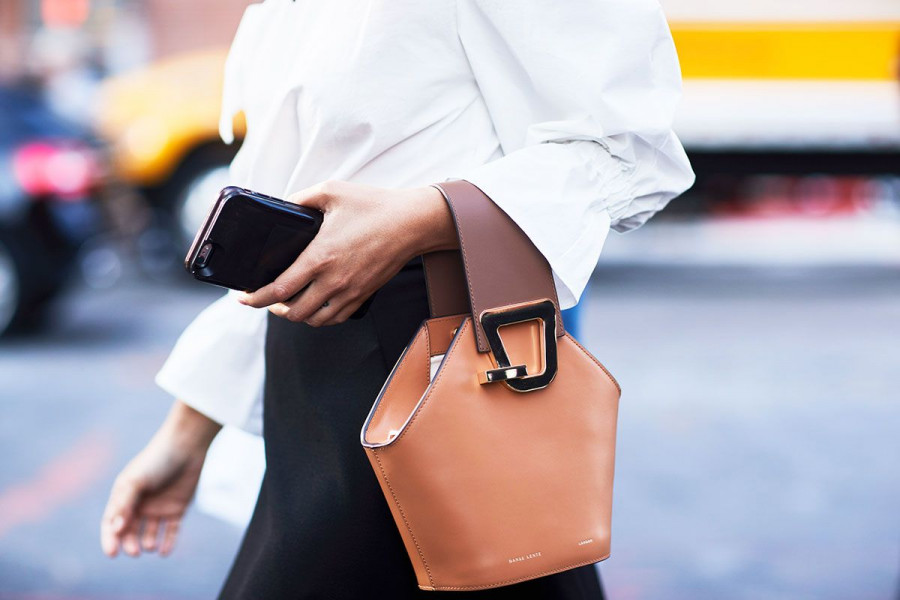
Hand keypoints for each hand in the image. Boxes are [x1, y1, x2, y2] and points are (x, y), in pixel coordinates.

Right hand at [100, 401, 220, 557]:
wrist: (186, 447)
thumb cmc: (156, 461)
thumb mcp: (135, 481)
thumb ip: (124, 504)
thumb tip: (115, 529)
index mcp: (124, 497)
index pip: (112, 523)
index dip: (110, 539)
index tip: (112, 553)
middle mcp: (140, 505)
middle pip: (130, 532)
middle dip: (130, 543)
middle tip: (134, 552)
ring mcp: (159, 508)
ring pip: (150, 534)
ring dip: (148, 543)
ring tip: (150, 546)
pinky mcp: (177, 509)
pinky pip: (171, 531)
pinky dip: (168, 542)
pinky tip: (164, 552)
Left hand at [238, 180, 456, 325]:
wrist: (412, 223)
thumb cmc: (374, 206)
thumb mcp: (332, 191)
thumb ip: (302, 198)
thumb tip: (284, 204)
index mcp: (320, 256)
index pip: (279, 289)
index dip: (255, 298)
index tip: (243, 297)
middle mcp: (333, 280)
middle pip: (293, 312)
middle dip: (272, 309)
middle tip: (264, 299)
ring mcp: (350, 291)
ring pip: (314, 320)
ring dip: (296, 316)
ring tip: (288, 305)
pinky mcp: (363, 295)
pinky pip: (335, 318)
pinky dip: (320, 318)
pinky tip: (315, 305)